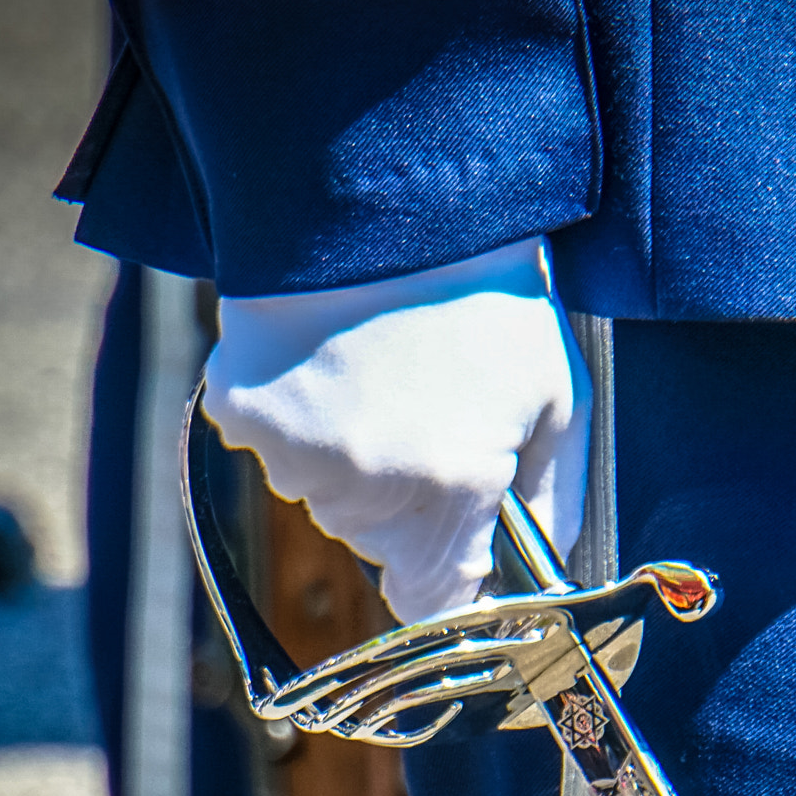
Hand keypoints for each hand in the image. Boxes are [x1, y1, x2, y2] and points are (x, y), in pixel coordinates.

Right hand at [204, 236, 589, 623]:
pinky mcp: (240, 416)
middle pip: (382, 546)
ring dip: (355, 460)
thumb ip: (551, 500)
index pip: (434, 605)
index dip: (450, 582)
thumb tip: (543, 561)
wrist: (386, 190)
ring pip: (330, 499)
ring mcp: (294, 457)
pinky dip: (303, 419)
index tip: (463, 551)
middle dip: (411, 503)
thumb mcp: (556, 396)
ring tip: (386, 373)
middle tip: (434, 412)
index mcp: (449, 494)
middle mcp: (364, 492)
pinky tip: (335, 359)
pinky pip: (279, 449)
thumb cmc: (487, 291)